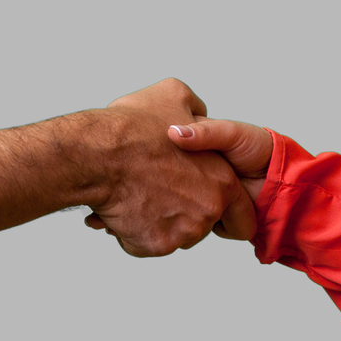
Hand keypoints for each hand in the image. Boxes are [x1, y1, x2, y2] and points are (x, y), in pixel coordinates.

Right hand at [80, 79, 255, 254]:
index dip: (230, 214)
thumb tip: (195, 116)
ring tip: (137, 193)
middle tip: (159, 189)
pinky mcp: (155, 245)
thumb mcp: (174, 94)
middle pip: (203, 226)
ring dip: (159, 220)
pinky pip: (148, 244)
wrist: (97, 155)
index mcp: (222, 182)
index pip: (244, 219)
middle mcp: (207, 212)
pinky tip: (123, 207)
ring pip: (175, 236)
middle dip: (185, 212)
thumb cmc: (134, 125)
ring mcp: (181, 233)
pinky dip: (135, 231)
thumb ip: (195, 110)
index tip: (209, 206)